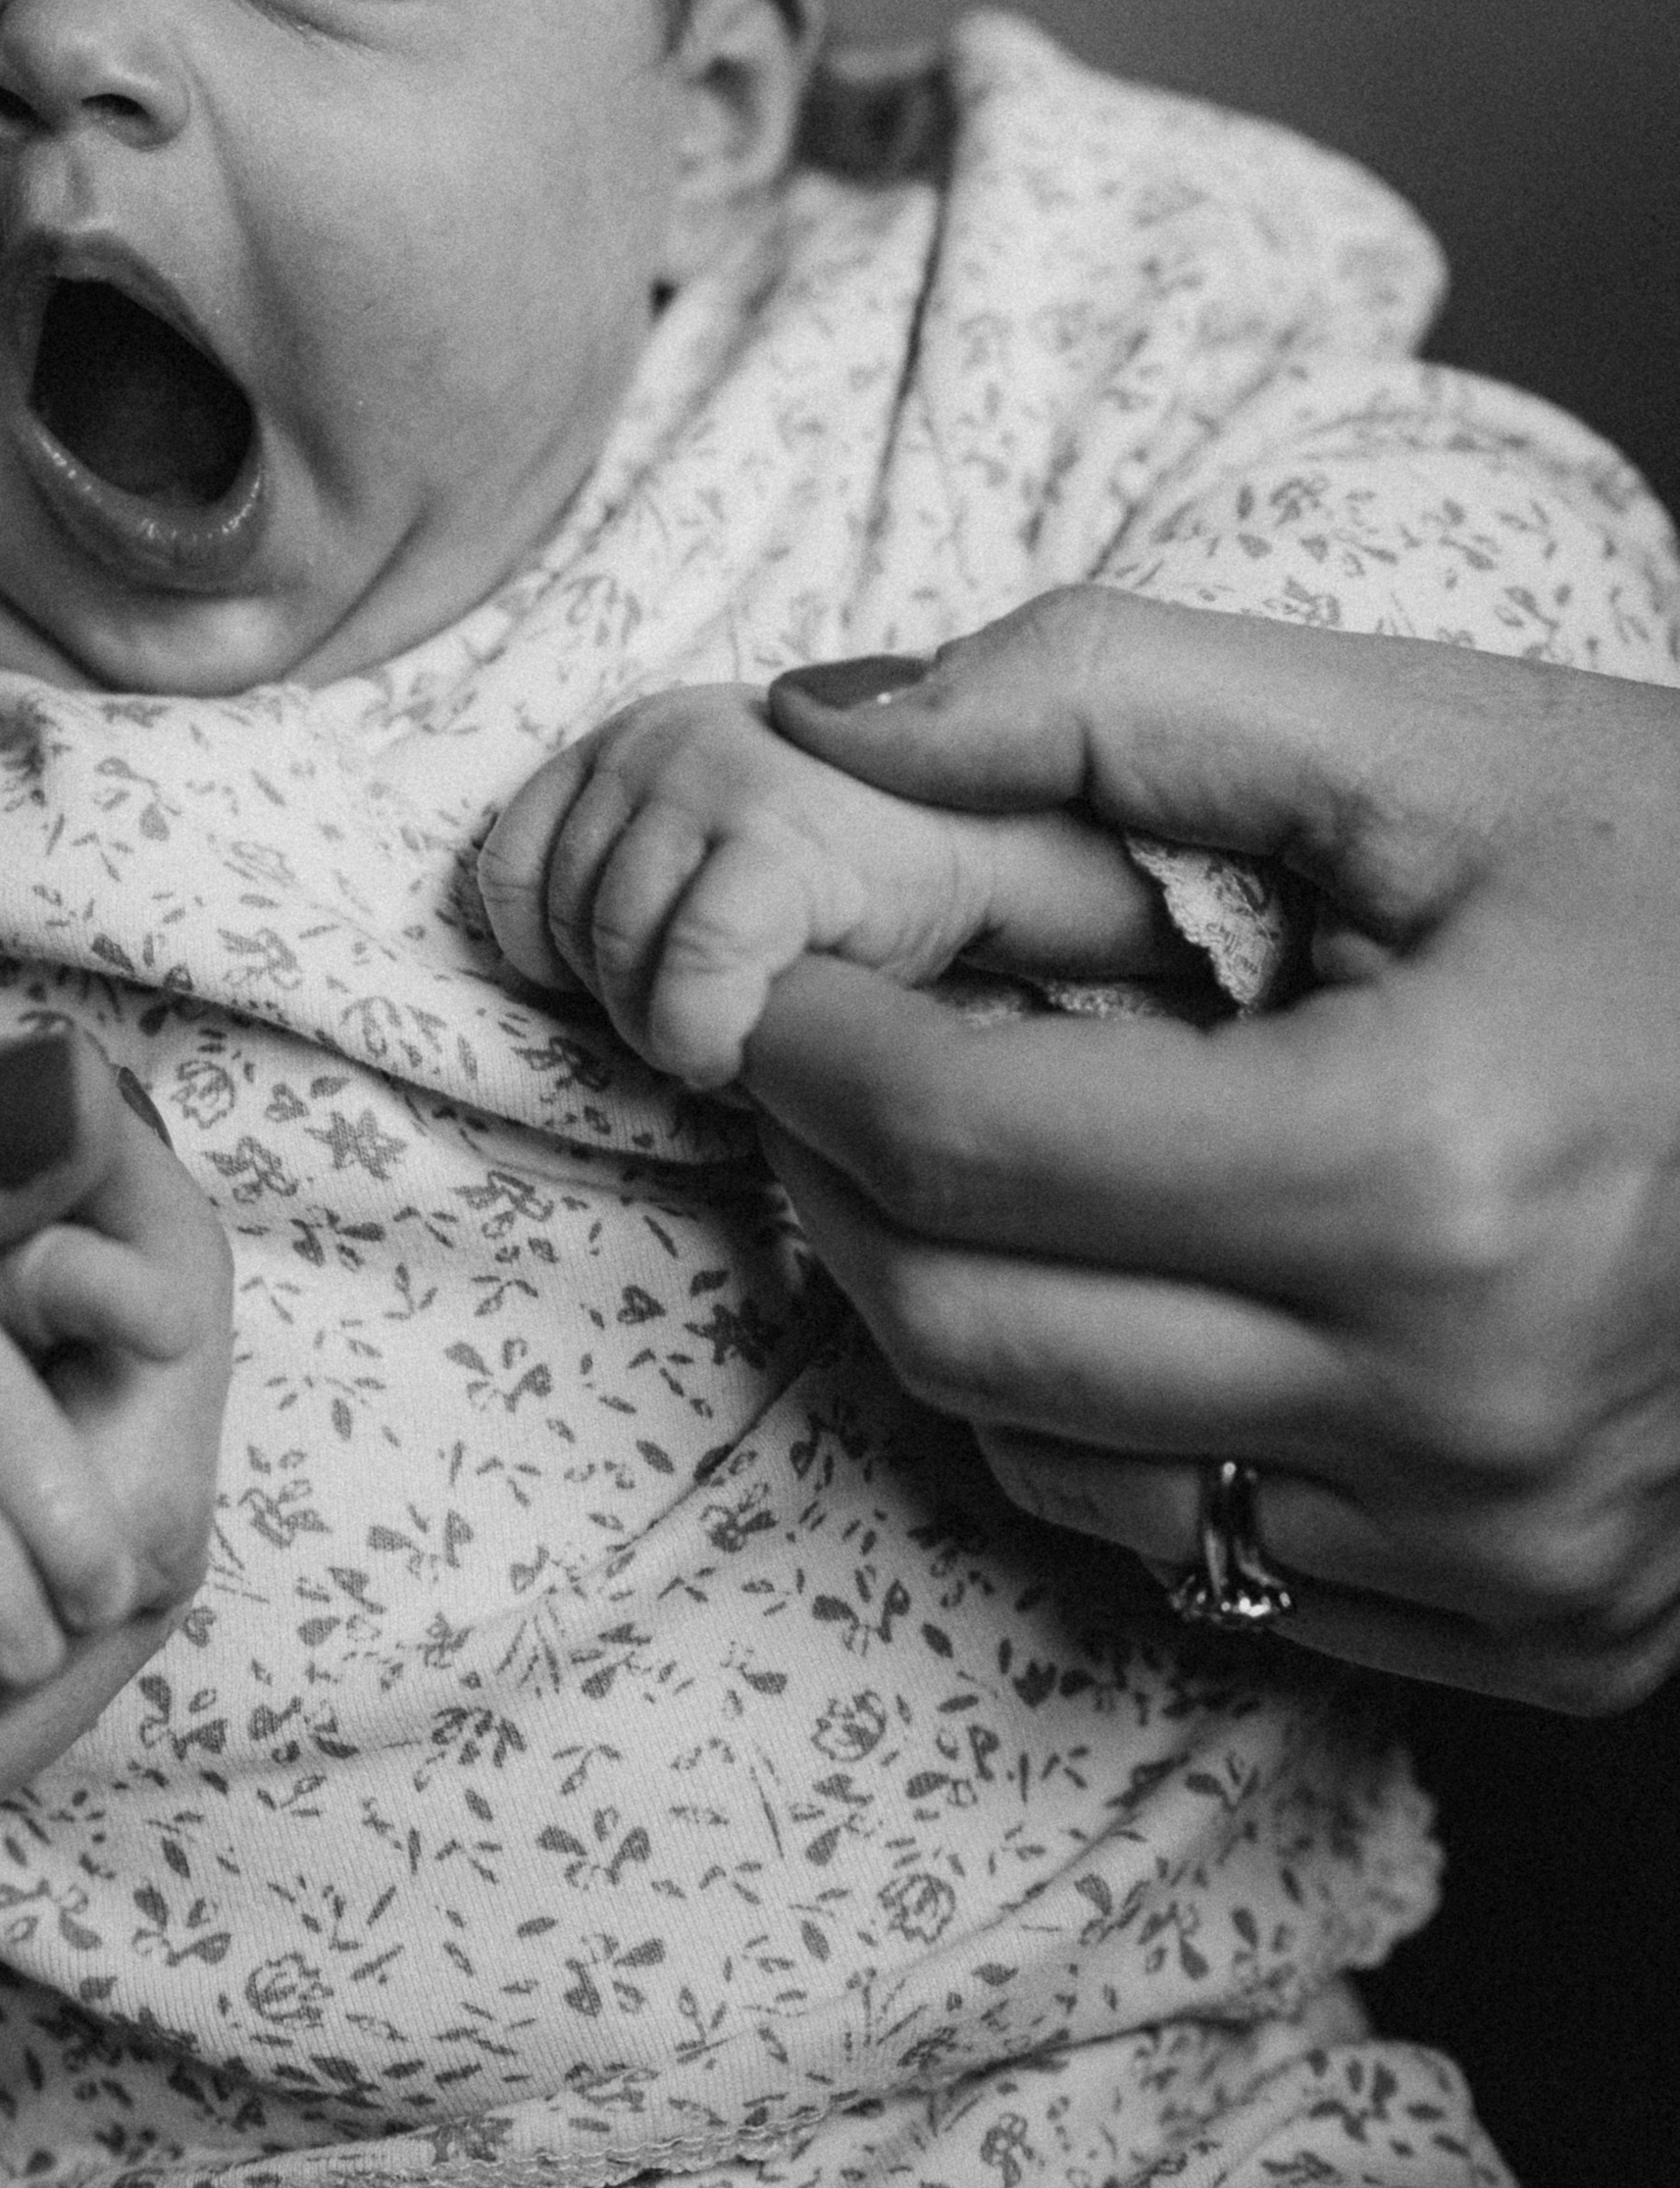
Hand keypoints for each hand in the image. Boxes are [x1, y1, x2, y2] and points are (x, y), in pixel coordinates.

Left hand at [476, 680, 1163, 1086]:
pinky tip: (740, 1051)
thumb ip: (632, 886)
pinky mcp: (778, 838)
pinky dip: (700, 1035)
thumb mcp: (713, 859)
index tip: (637, 996)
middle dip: (623, 1004)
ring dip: (664, 1028)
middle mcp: (659, 734)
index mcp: (636, 734)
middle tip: (711, 1027)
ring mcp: (714, 775)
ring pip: (615, 953)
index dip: (556, 962)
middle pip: (563, 919)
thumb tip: (545, 992)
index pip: (513, 871)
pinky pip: (691, 972)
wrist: (1010, 852)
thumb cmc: (857, 886)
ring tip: (742, 1031)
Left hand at [746, 593, 1679, 1709]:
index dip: (811, 1050)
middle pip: (970, 1333)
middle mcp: (1467, 1417)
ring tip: (992, 1149)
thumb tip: (822, 724)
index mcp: (1427, 1176)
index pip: (965, 1148)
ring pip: (1062, 1469)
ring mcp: (1519, 1557)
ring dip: (961, 1308)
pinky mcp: (1553, 1631)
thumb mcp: (1426, 738)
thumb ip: (1103, 692)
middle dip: (841, 1180)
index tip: (770, 974)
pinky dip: (1128, 1423)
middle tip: (830, 1056)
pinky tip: (1167, 1275)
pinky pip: (1220, 1563)